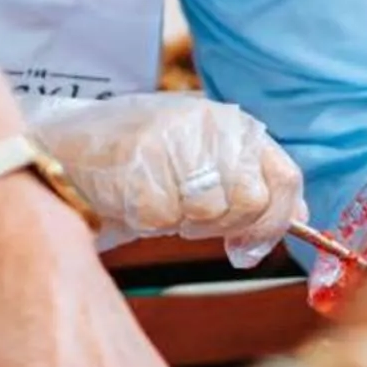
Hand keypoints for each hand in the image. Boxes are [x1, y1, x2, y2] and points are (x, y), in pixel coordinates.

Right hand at [30, 94, 306, 265]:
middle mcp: (209, 125)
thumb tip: (303, 217)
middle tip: (187, 213)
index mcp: (229, 122)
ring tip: (157, 197)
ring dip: (182, 222)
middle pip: (251, 203)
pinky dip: (146, 221)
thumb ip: (250, 179)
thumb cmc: (137, 158)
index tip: (250, 243)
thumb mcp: (201, 156)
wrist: (64, 147)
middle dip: (223, 225)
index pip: (284, 178)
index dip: (277, 221)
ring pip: (210, 214)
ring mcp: (175, 144)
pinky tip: (131, 195)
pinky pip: (164, 220)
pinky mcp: (141, 167)